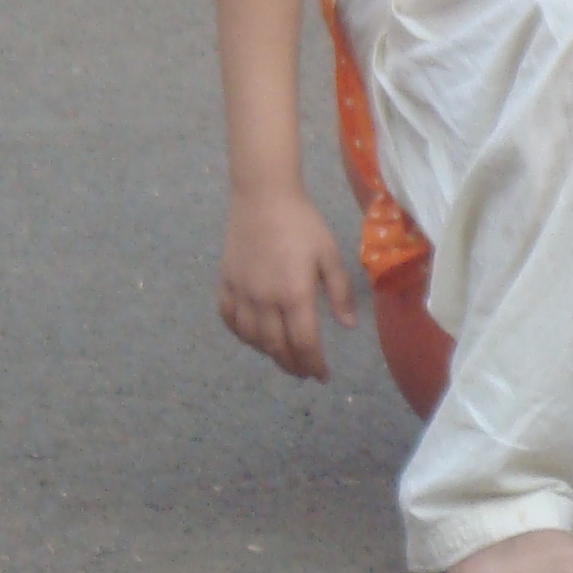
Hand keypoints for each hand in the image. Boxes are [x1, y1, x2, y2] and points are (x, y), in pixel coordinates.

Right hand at [218, 183, 355, 380]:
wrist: (263, 196)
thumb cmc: (302, 223)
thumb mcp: (329, 254)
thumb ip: (339, 292)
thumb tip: (346, 326)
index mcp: (295, 294)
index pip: (304, 343)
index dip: (314, 364)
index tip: (322, 376)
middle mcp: (265, 300)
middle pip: (277, 347)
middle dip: (292, 365)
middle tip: (304, 372)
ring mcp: (242, 292)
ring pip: (252, 338)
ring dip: (268, 353)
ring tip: (282, 356)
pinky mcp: (226, 282)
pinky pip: (229, 319)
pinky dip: (241, 334)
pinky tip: (252, 336)